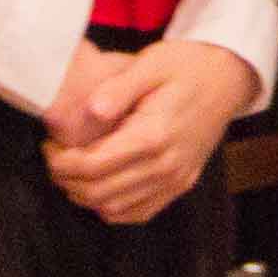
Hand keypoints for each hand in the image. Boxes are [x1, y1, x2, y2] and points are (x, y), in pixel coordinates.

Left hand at [45, 41, 260, 224]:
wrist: (229, 76)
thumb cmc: (187, 65)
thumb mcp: (151, 63)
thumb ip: (118, 88)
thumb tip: (90, 112)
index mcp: (154, 135)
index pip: (92, 166)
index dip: (60, 162)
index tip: (49, 145)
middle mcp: (166, 165)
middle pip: (98, 192)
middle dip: (65, 180)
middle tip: (55, 157)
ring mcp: (176, 179)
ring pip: (114, 209)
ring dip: (84, 195)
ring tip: (73, 169)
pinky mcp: (181, 184)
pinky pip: (138, 213)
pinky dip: (111, 208)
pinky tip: (101, 186)